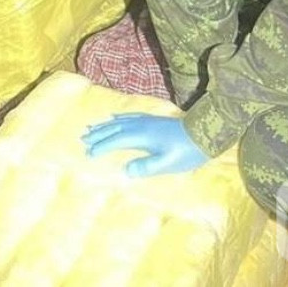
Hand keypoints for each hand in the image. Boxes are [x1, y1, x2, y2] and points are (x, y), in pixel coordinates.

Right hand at [81, 113, 207, 176]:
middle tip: (83, 138)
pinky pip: (130, 116)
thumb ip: (146, 167)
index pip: (116, 140)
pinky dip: (119, 117)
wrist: (205, 134)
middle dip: (98, 133)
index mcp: (142, 136)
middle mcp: (142, 125)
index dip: (102, 146)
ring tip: (92, 127)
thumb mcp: (168, 164)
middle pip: (115, 128)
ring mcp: (147, 121)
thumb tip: (126, 170)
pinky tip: (116, 117)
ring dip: (105, 125)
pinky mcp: (154, 120)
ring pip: (121, 121)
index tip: (88, 153)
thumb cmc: (186, 152)